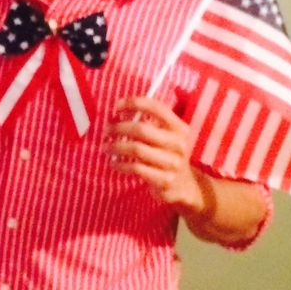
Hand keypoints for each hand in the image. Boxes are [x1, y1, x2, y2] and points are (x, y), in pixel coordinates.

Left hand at [104, 94, 206, 214]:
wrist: (184, 186)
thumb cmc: (168, 156)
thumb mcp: (167, 138)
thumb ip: (150, 125)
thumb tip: (119, 114)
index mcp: (180, 128)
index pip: (157, 108)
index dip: (135, 103)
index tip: (117, 105)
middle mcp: (179, 144)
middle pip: (142, 129)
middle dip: (119, 128)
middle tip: (106, 130)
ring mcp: (173, 163)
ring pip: (136, 149)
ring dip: (116, 146)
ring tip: (106, 146)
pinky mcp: (164, 180)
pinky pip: (136, 168)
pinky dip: (120, 164)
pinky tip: (113, 162)